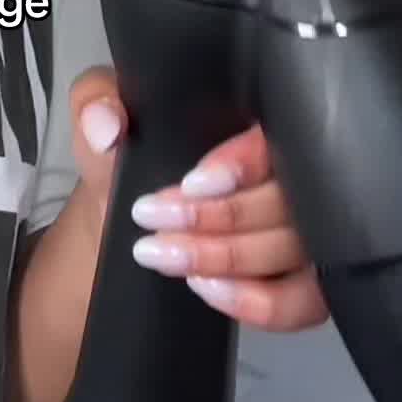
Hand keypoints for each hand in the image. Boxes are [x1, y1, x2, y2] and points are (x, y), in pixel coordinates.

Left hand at [70, 67, 328, 332]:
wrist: (119, 222)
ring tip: (164, 254)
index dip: (244, 162)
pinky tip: (206, 286)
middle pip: (289, 198)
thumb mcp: (101, 114)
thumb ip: (96, 100)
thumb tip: (109, 128)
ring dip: (228, 257)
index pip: (281, 135)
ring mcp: (304, 229)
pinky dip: (258, 302)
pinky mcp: (298, 282)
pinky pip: (302, 302)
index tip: (191, 184)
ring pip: (295, 248)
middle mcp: (295, 170)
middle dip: (219, 217)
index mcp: (257, 118)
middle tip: (154, 220)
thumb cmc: (123, 158)